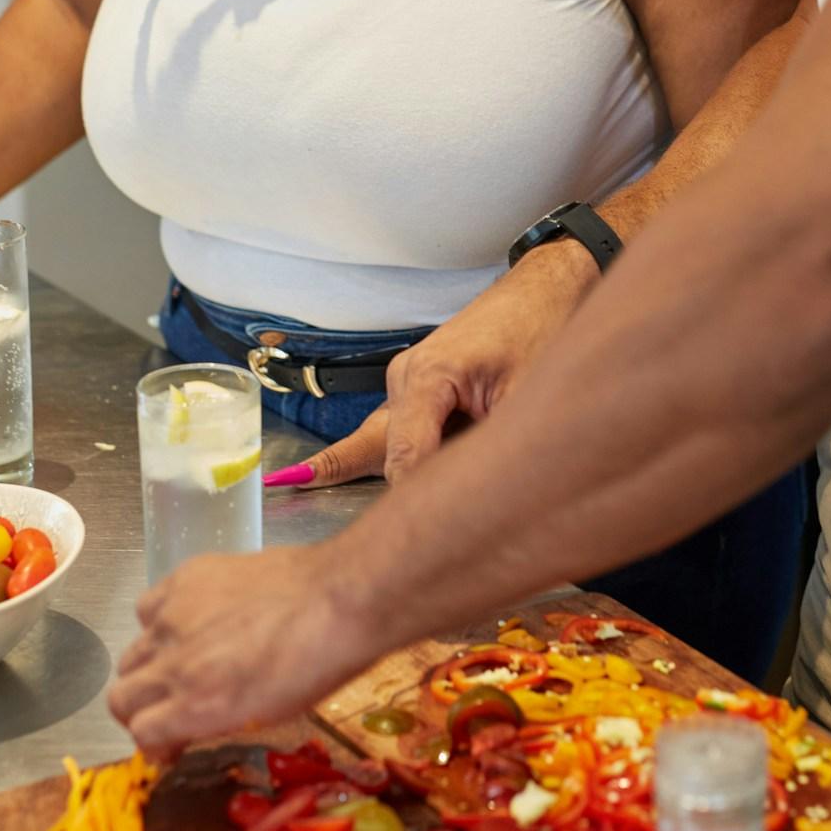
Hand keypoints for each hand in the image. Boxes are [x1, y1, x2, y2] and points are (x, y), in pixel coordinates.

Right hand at [107, 544, 375, 759]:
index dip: (155, 742)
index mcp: (196, 706)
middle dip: (141, 708)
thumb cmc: (315, 666)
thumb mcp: (262, 715)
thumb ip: (214, 720)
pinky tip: (191, 617)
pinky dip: (160, 618)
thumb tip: (190, 725)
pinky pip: (149, 604)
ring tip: (182, 658)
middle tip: (169, 704)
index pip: (139, 734)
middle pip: (121, 695)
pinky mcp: (187, 575)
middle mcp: (175, 663)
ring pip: (131, 651)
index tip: (172, 741)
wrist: (337, 599)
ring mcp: (176, 615)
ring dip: (149, 664)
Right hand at [294, 242, 596, 485]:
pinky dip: (379, 453)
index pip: (406, 455)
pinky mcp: (419, 385)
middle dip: (343, 476)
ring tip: (290, 484)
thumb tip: (474, 492)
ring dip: (358, 467)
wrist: (544, 289)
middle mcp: (407, 377)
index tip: (405, 541)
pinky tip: (322, 471)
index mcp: (428, 377)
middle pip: (375, 444)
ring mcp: (408, 379)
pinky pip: (395, 428)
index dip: (411, 499)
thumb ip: (492, 443)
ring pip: (381, 437)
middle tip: (287, 493)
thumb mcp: (524, 395)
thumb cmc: (538, 330)